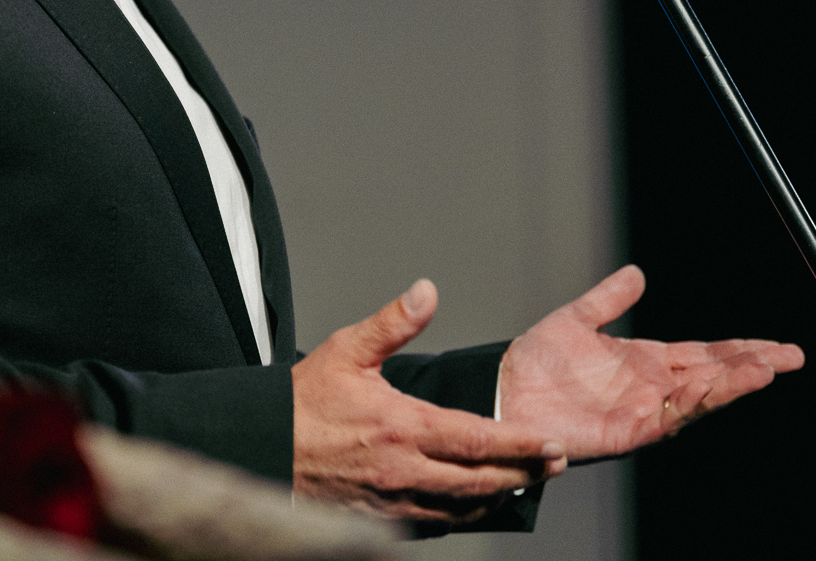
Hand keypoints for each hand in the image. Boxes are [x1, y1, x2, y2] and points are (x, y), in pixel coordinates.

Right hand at [293, 279, 567, 523]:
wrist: (261, 448)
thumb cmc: (301, 402)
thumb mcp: (346, 350)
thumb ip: (392, 324)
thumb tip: (426, 292)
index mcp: (402, 427)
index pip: (478, 441)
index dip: (521, 445)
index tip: (551, 444)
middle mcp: (403, 471)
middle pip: (481, 482)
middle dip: (524, 473)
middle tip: (555, 465)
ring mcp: (393, 502)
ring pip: (461, 509)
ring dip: (497, 497)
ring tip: (522, 481)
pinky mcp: (380, 519)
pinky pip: (434, 524)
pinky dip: (461, 515)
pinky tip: (474, 502)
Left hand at [496, 265, 804, 461]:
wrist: (502, 391)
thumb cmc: (535, 363)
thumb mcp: (577, 320)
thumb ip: (608, 299)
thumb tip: (637, 274)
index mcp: (645, 362)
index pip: (705, 355)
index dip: (741, 349)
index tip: (778, 346)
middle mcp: (650, 389)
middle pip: (713, 376)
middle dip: (753, 367)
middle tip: (792, 357)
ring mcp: (642, 412)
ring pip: (699, 399)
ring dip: (732, 385)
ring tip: (764, 369)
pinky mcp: (626, 432)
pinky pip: (667, 418)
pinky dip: (692, 403)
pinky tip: (713, 386)